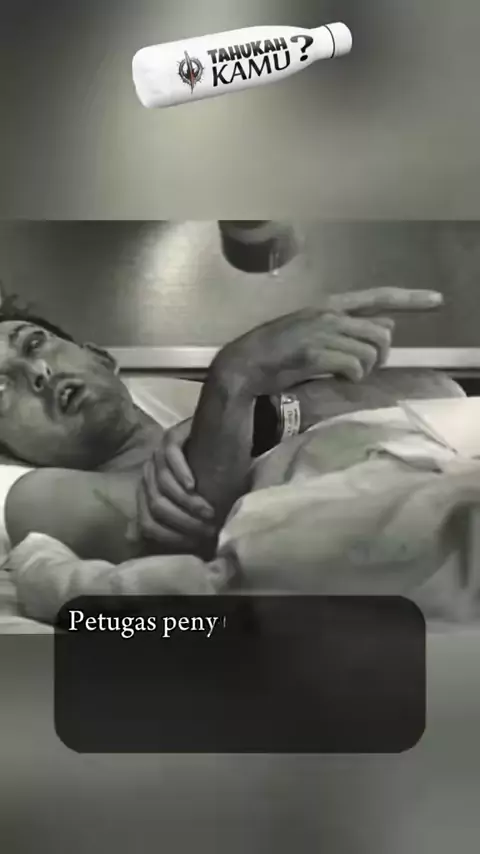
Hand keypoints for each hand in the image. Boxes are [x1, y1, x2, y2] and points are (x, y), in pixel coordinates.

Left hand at [136, 418, 216, 552]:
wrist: (224, 428)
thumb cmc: (215, 474)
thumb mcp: (203, 502)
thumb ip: (191, 522)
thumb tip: (195, 554)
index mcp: (149, 494)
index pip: (147, 523)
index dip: (170, 537)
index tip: (196, 543)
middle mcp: (148, 474)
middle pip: (155, 505)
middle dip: (182, 521)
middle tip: (208, 529)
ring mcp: (158, 455)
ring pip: (161, 484)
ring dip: (186, 503)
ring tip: (208, 511)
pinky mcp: (172, 436)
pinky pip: (169, 457)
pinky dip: (180, 474)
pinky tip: (193, 485)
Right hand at [218, 287, 442, 396]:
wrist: (245, 364)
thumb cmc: (278, 351)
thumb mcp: (316, 332)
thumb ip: (349, 329)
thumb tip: (386, 329)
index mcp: (330, 306)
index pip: (379, 297)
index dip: (411, 299)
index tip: (438, 300)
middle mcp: (330, 314)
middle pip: (381, 334)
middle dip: (379, 356)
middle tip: (360, 368)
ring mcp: (322, 332)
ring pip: (370, 352)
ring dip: (363, 370)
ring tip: (343, 374)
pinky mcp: (315, 353)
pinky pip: (354, 367)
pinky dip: (350, 377)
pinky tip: (336, 379)